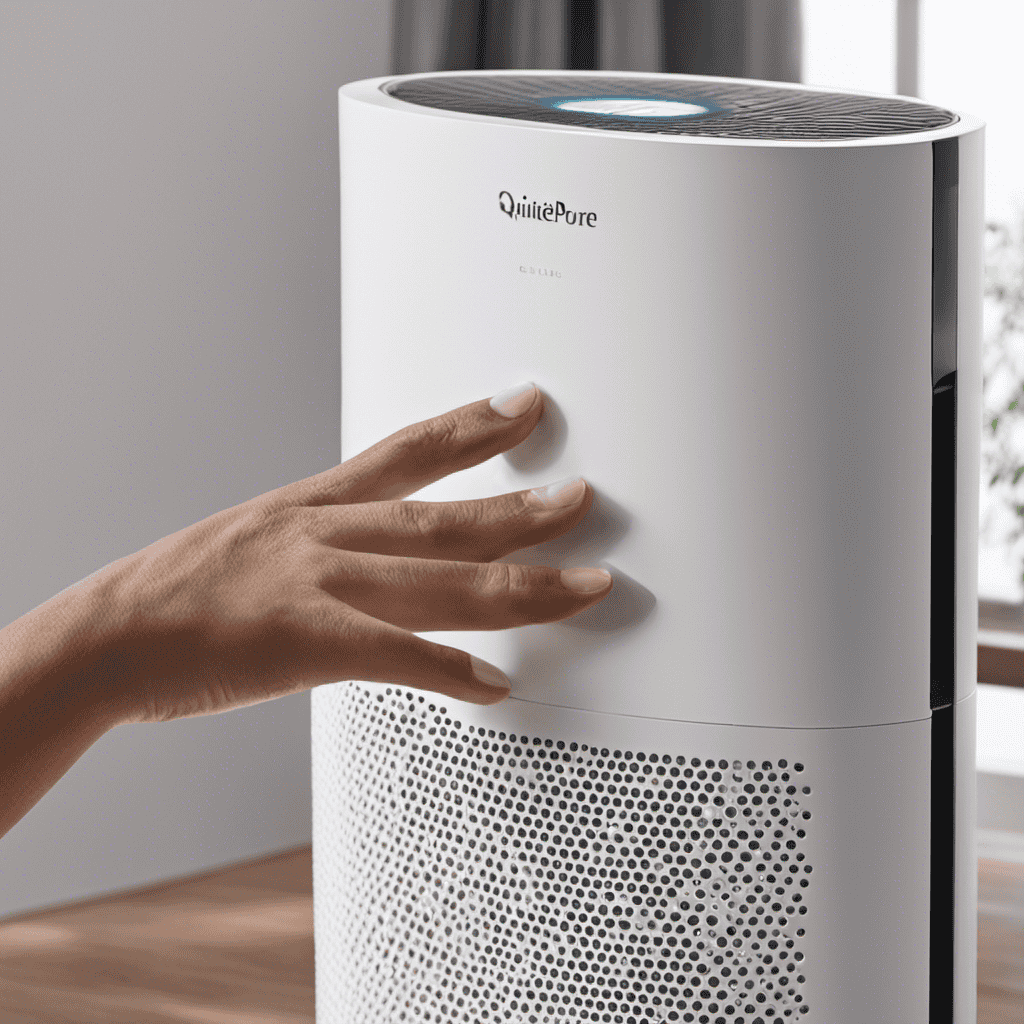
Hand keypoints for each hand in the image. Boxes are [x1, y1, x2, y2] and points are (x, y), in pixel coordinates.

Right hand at [63, 382, 611, 723]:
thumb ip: (326, 547)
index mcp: (314, 505)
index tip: (524, 405)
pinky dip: (450, 670)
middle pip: (445, 515)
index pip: (410, 450)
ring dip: (524, 584)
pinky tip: (496, 685)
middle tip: (586, 496)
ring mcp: (315, 583)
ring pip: (440, 578)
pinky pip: (393, 654)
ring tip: (587, 585)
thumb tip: (379, 560)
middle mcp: (323, 531)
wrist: (105, 636)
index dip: (473, 426)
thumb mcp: (259, 543)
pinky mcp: (300, 640)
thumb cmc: (179, 594)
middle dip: (525, 507)